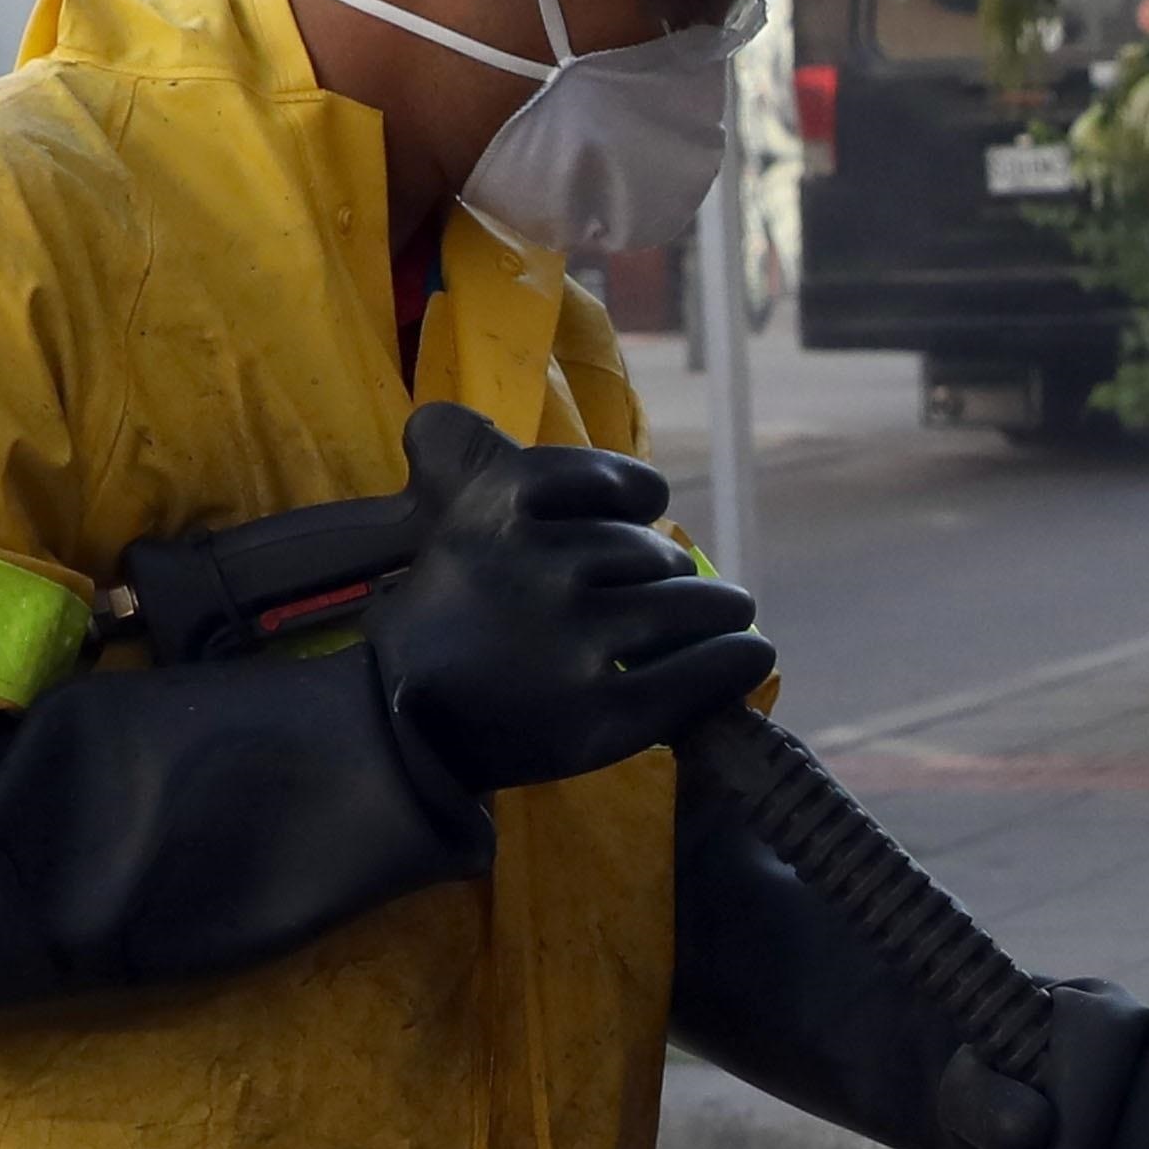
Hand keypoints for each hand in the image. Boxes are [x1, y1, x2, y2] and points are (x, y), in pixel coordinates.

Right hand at [366, 401, 766, 794]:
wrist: (399, 733)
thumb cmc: (440, 625)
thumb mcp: (444, 527)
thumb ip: (463, 463)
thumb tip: (440, 415)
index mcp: (500, 509)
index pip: (611, 482)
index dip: (638, 497)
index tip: (646, 513)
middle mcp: (541, 566)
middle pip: (654, 552)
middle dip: (669, 572)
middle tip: (674, 595)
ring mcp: (573, 642)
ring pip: (687, 605)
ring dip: (718, 612)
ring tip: (726, 621)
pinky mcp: (602, 714)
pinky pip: (700, 672)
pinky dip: (735, 660)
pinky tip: (749, 657)